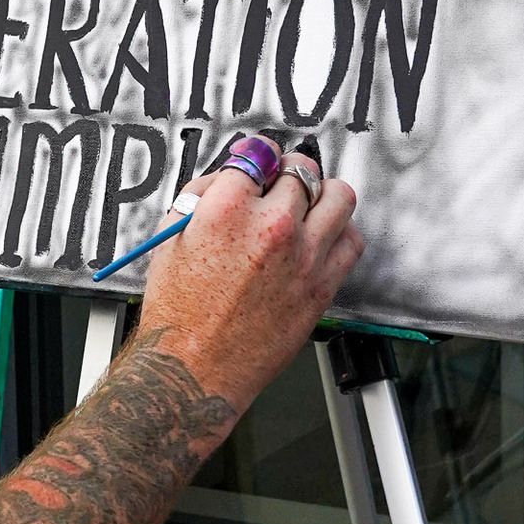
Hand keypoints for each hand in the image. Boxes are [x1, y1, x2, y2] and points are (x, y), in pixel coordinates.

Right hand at [138, 158, 361, 413]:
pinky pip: (352, 240)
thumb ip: (202, 197)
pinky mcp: (323, 285)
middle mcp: (271, 226)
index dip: (256, 157)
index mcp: (228, 209)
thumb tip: (230, 176)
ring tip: (309, 204)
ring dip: (323, 193)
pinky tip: (322, 237)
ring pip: (338, 195)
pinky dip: (340, 231)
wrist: (195, 368)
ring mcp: (304, 255)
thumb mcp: (171, 239)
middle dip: (287, 173)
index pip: (258, 154)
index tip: (259, 163)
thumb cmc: (178, 312)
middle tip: (279, 184)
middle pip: (301, 170)